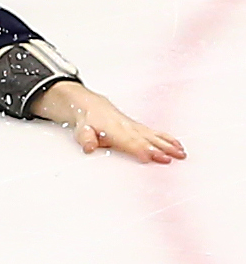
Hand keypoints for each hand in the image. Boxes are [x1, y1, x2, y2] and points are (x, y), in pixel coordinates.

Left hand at [30, 81, 185, 163]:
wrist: (89, 105)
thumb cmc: (87, 120)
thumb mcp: (81, 130)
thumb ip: (85, 139)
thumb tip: (89, 147)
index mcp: (114, 130)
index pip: (129, 142)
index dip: (139, 149)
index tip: (150, 157)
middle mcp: (127, 127)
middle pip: (145, 139)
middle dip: (159, 149)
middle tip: (173, 158)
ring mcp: (134, 126)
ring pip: (153, 136)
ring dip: (168, 144)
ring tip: (181, 154)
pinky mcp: (138, 127)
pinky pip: (155, 133)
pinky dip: (167, 138)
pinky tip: (178, 146)